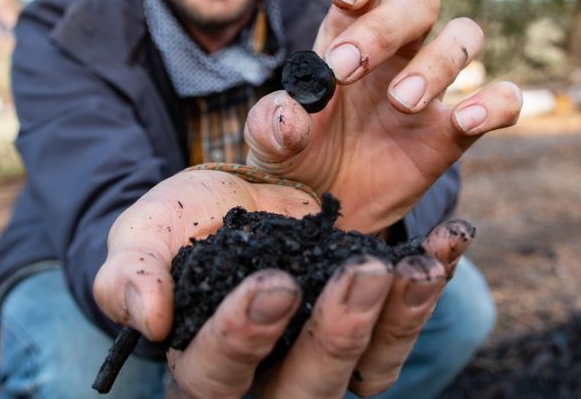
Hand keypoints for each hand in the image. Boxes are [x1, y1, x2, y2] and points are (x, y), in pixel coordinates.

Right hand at [93, 169, 477, 397]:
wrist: (232, 202)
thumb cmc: (178, 229)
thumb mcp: (142, 236)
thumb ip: (130, 274)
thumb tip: (144, 316)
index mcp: (203, 369)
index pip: (217, 375)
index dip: (243, 338)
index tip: (272, 285)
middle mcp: (270, 379)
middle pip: (308, 389)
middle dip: (338, 335)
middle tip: (361, 272)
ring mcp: (327, 356)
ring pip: (370, 370)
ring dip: (400, 318)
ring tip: (417, 265)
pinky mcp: (370, 325)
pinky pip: (409, 323)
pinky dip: (432, 283)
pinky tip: (450, 238)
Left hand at [245, 0, 521, 231]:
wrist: (323, 214)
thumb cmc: (295, 162)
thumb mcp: (266, 146)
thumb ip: (270, 125)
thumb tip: (291, 113)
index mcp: (347, 31)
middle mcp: (396, 49)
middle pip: (420, 0)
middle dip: (385, 28)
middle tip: (346, 70)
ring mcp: (431, 86)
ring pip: (465, 36)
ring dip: (438, 62)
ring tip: (401, 103)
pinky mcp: (456, 131)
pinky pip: (502, 98)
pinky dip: (495, 103)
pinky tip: (465, 122)